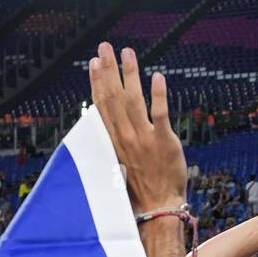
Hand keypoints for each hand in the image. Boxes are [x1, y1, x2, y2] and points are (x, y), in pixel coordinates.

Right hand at [88, 43, 186, 212]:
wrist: (157, 209)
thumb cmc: (138, 191)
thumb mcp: (117, 166)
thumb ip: (114, 143)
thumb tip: (105, 126)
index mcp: (113, 142)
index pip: (101, 106)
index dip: (97, 82)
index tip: (93, 63)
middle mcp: (125, 137)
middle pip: (114, 97)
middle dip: (108, 70)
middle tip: (104, 47)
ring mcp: (144, 139)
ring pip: (134, 100)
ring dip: (130, 74)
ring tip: (127, 52)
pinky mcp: (164, 142)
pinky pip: (160, 114)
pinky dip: (158, 95)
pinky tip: (157, 76)